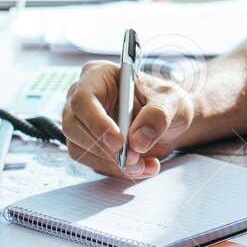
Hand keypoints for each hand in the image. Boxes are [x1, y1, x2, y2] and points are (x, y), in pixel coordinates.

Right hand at [60, 60, 196, 178]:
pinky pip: (94, 164)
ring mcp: (82, 124)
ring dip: (113, 164)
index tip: (119, 142)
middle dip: (106, 149)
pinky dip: (118, 171)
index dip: (97, 122)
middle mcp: (83, 99)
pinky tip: (143, 167)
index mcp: (98, 76)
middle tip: (135, 159)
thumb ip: (157, 116)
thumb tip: (137, 140)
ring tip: (145, 165)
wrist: (171, 122)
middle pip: (74, 126)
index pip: (83, 98)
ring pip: (81, 149)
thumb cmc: (165, 102)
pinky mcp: (88, 146)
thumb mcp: (170, 101)